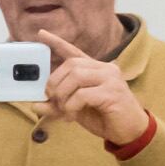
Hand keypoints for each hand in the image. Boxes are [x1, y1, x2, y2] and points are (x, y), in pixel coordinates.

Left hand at [40, 33, 149, 148]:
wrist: (129, 131)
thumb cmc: (103, 117)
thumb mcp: (75, 109)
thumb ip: (57, 105)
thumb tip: (35, 105)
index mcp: (96, 69)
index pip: (74, 51)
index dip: (56, 43)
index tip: (41, 34)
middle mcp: (105, 69)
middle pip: (71, 65)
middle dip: (55, 84)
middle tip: (54, 100)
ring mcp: (111, 79)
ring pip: (75, 77)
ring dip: (63, 95)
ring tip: (65, 109)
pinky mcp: (112, 92)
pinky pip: (82, 94)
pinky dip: (71, 106)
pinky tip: (73, 115)